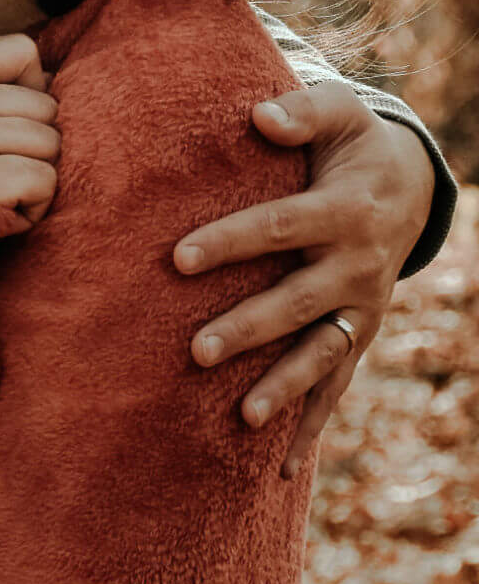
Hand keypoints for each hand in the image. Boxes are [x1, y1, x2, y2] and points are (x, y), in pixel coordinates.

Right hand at [0, 35, 59, 218]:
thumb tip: (52, 83)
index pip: (21, 51)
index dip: (28, 88)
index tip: (0, 121)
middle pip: (46, 105)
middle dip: (34, 141)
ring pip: (51, 143)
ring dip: (35, 174)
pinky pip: (47, 181)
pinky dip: (36, 204)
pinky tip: (1, 210)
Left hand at [173, 85, 434, 476]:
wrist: (407, 183)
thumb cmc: (350, 141)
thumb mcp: (338, 112)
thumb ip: (300, 110)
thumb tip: (259, 116)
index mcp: (344, 210)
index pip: (279, 227)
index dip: (230, 242)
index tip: (177, 258)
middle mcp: (357, 266)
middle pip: (297, 302)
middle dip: (248, 328)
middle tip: (194, 350)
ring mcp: (362, 308)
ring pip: (321, 354)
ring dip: (283, 387)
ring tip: (243, 418)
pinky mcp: (358, 336)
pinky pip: (337, 387)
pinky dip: (311, 429)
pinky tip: (279, 472)